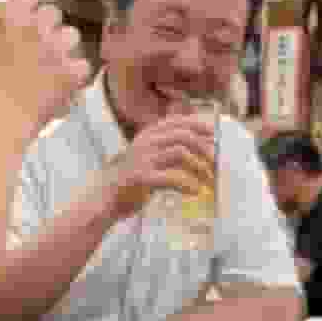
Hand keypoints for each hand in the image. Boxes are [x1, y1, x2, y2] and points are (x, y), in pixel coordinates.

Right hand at [0, 0, 87, 135]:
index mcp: (9, 19)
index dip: (27, 4)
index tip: (24, 14)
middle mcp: (37, 28)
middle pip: (53, 12)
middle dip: (48, 24)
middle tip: (39, 39)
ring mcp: (57, 49)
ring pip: (72, 34)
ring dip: (64, 44)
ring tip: (56, 58)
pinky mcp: (70, 73)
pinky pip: (84, 65)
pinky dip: (76, 73)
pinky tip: (67, 81)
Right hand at [96, 108, 218, 222]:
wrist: (104, 199)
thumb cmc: (130, 181)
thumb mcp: (148, 158)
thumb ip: (167, 150)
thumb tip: (198, 147)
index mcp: (147, 134)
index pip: (177, 121)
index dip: (199, 126)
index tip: (214, 136)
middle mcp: (145, 142)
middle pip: (184, 135)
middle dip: (205, 148)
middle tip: (217, 163)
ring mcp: (142, 159)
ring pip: (181, 153)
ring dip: (200, 166)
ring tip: (208, 180)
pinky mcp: (142, 178)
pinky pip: (172, 177)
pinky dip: (188, 184)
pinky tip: (194, 192)